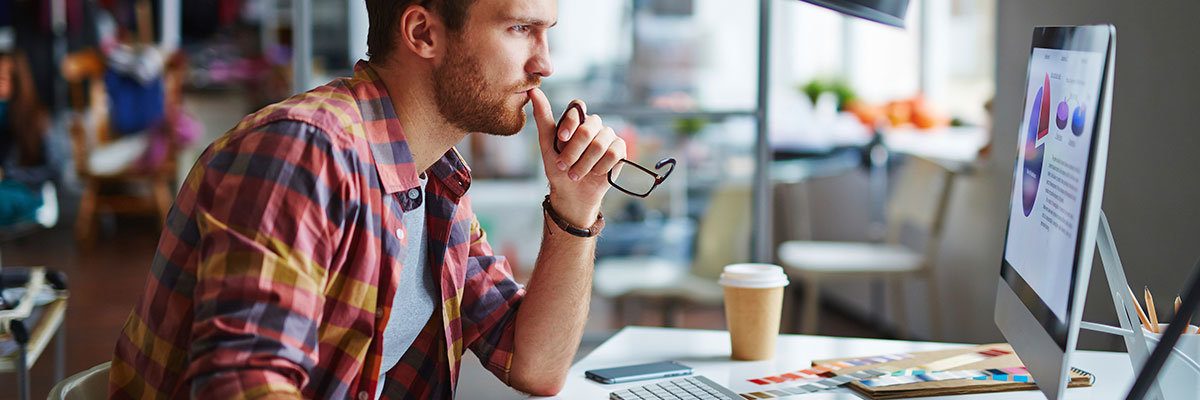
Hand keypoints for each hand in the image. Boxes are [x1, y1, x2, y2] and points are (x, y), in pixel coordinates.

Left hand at [528, 88, 625, 226]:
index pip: (578, 107)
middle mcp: (594, 125)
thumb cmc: (558, 168)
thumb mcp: (546, 143)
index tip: (561, 139)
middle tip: (565, 165)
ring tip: (575, 174)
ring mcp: (608, 137)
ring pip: (600, 144)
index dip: (570, 123)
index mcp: (577, 119)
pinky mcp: (620, 150)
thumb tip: (533, 90)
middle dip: (574, 151)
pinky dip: (600, 167)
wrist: (571, 193)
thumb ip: (542, 117)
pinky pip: (614, 153)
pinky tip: (594, 173)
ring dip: (584, 164)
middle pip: (588, 128)